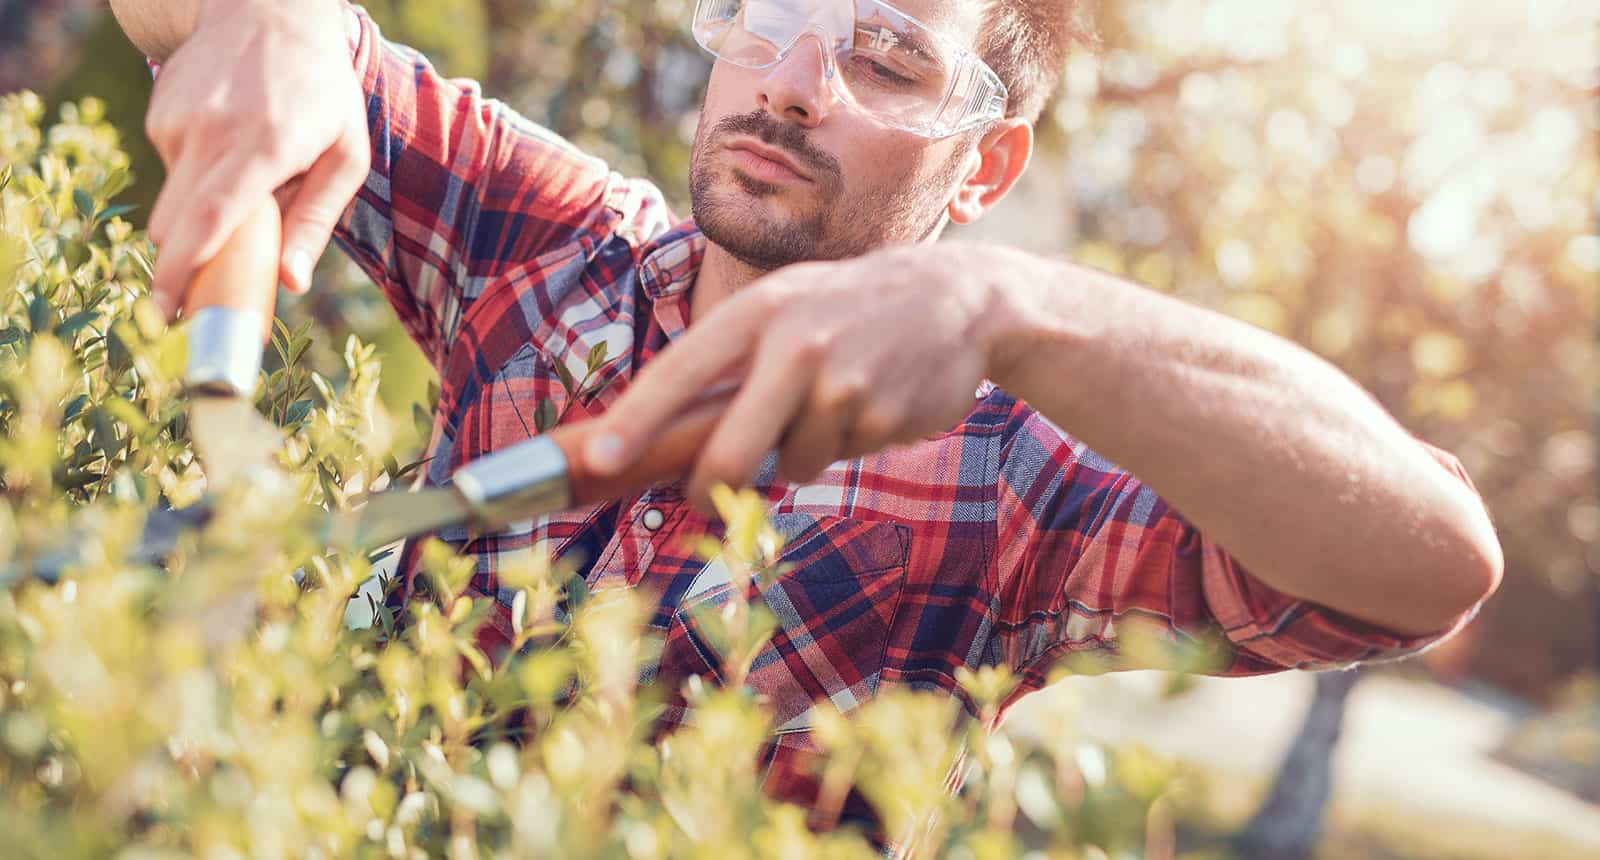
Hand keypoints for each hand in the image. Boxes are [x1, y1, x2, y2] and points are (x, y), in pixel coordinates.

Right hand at [143, 0, 368, 315]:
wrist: (266, 13)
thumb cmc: (321, 93)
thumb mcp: (346, 155)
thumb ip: (317, 220)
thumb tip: (290, 282)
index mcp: (265, 145)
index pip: (212, 217)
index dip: (184, 268)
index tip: (166, 309)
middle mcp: (212, 132)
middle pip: (176, 223)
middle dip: (180, 266)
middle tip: (195, 298)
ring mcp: (177, 120)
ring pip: (172, 203)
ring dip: (200, 217)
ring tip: (245, 181)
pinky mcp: (158, 114)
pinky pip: (171, 172)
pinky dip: (196, 180)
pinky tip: (227, 145)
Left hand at [585, 243, 1024, 510]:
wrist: (956, 299)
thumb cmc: (843, 309)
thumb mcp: (784, 308)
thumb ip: (732, 364)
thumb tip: (660, 439)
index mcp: (758, 311)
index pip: (679, 371)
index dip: (633, 419)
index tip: (597, 458)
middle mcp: (797, 343)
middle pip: (728, 450)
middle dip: (708, 485)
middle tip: (701, 495)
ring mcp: (843, 383)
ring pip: (788, 464)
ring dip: (797, 454)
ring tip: (828, 404)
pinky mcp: (882, 418)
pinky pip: (837, 460)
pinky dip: (842, 446)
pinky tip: (867, 403)